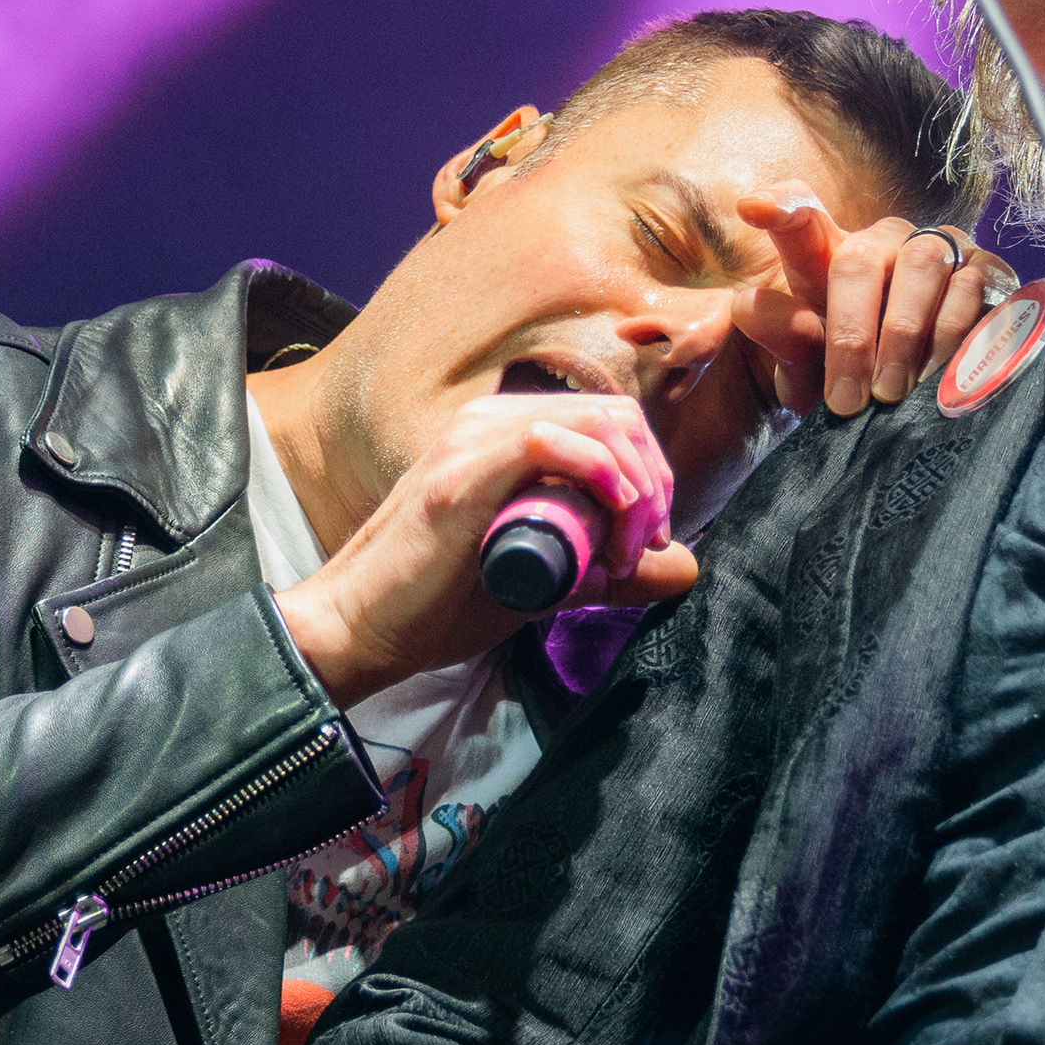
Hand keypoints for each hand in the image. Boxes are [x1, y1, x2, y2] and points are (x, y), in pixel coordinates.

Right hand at [274, 394, 691, 704]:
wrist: (358, 629)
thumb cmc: (437, 606)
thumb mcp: (545, 581)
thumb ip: (607, 571)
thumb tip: (686, 568)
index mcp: (503, 433)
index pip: (611, 420)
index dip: (652, 473)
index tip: (650, 541)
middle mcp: (489, 420)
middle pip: (616, 415)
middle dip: (655, 479)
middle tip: (647, 546)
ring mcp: (473, 440)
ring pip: (596, 423)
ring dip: (636, 488)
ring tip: (626, 553)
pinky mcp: (462, 474)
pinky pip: (551, 443)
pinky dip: (602, 481)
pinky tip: (610, 531)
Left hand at [737, 195, 1015, 418]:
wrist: (932, 399)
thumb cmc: (856, 377)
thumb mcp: (810, 370)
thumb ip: (783, 337)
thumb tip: (746, 305)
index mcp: (832, 254)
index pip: (801, 216)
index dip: (781, 207)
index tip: (754, 209)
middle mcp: (887, 240)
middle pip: (862, 257)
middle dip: (852, 334)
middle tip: (847, 399)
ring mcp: (943, 249)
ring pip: (925, 266)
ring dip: (906, 337)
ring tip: (893, 395)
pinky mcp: (991, 271)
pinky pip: (977, 288)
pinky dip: (958, 337)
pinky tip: (944, 378)